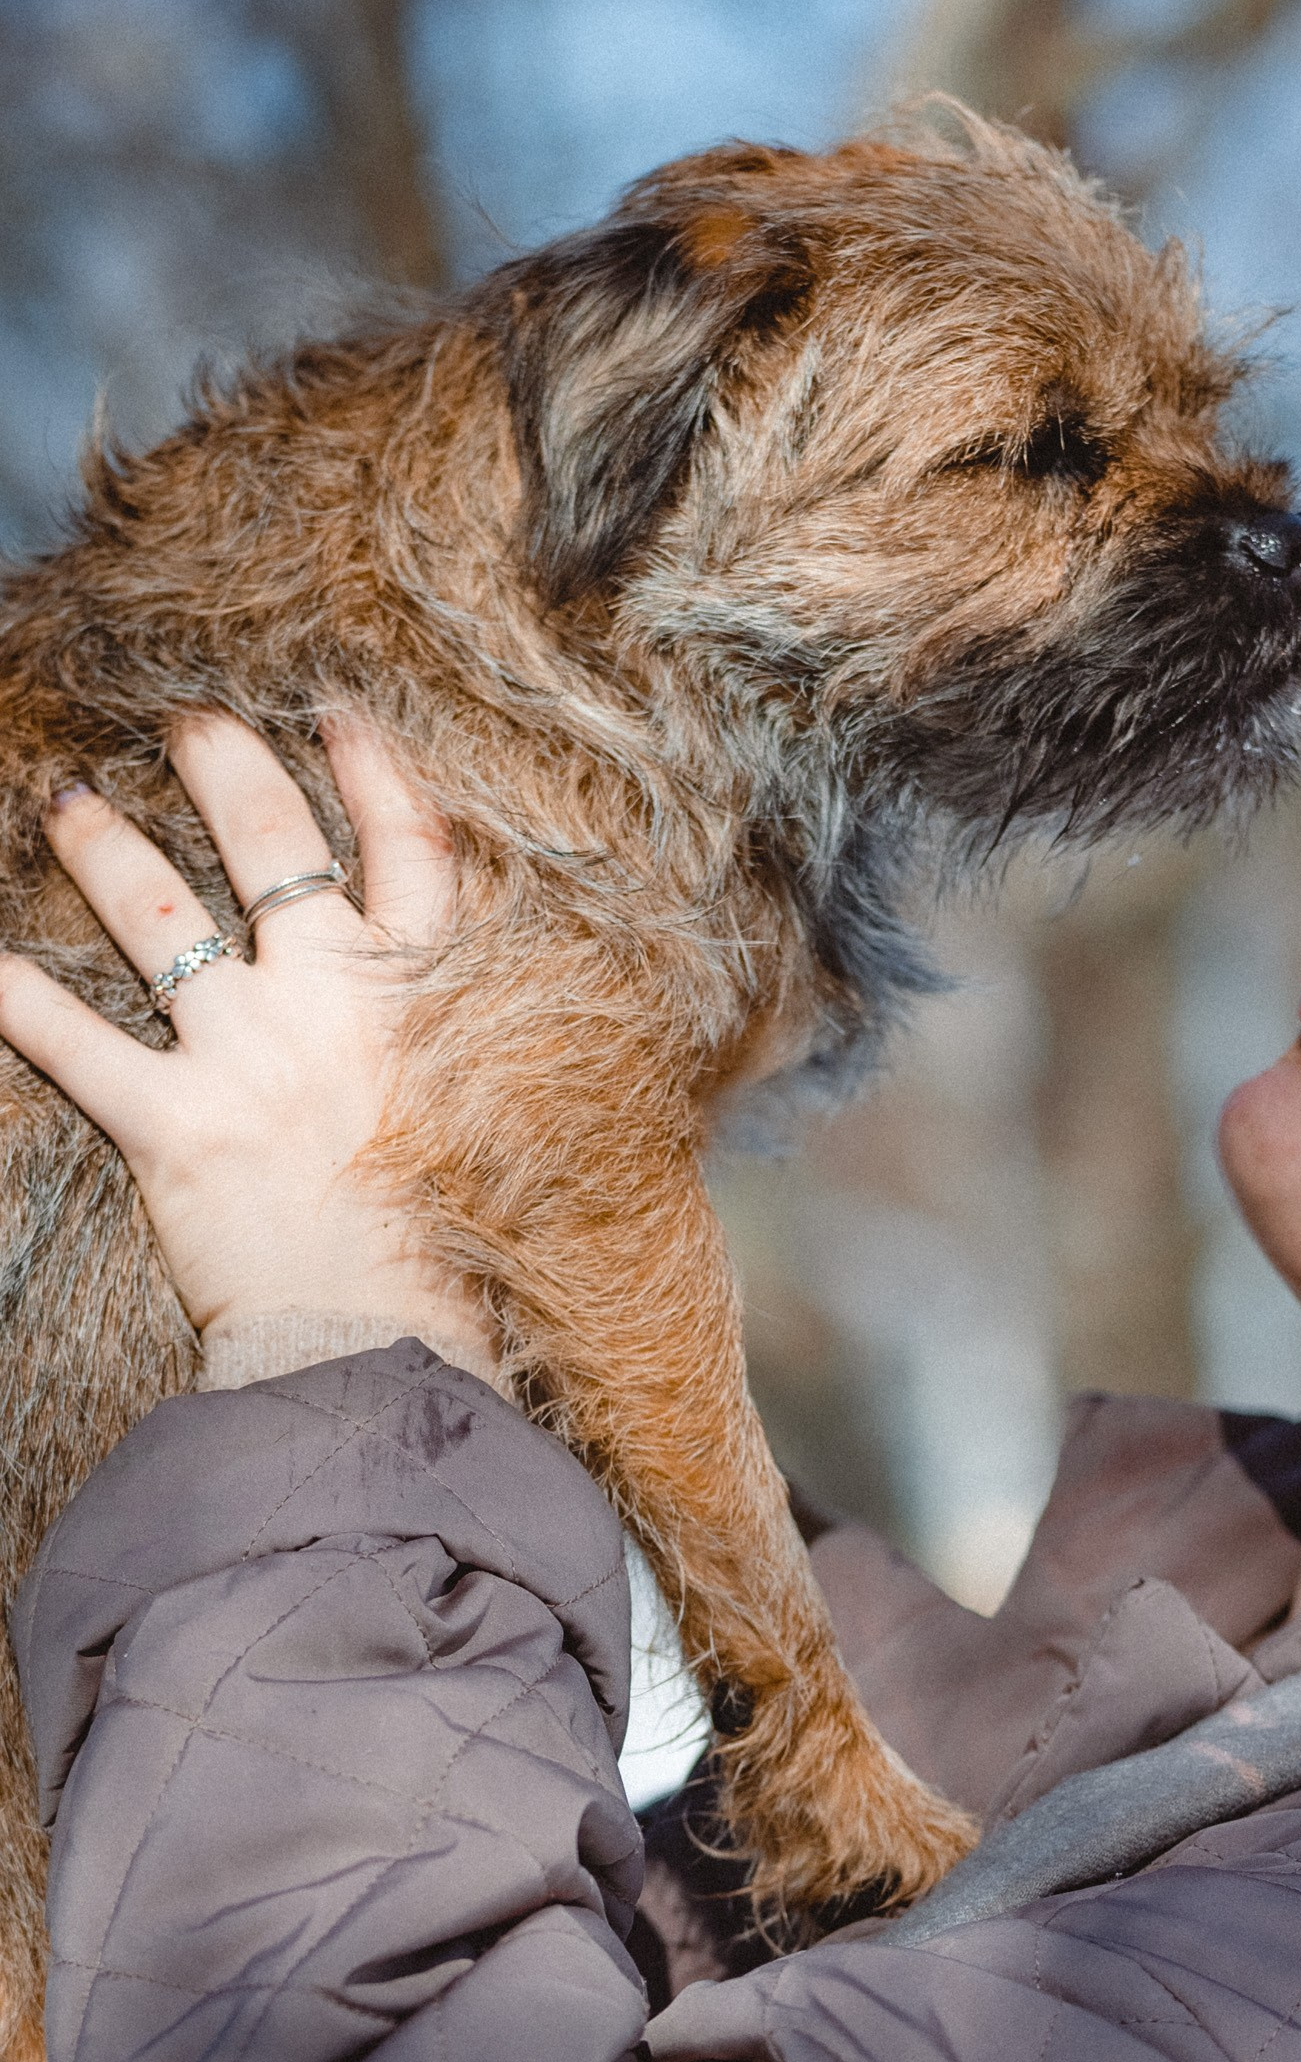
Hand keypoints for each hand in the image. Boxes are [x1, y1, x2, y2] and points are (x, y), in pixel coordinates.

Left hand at [0, 715, 496, 1375]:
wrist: (381, 1344)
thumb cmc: (453, 1254)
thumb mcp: (491, 1125)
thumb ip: (453, 1051)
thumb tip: (440, 1011)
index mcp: (420, 1000)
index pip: (408, 851)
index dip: (373, 774)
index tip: (339, 717)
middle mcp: (327, 1002)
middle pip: (271, 847)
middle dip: (222, 768)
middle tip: (188, 723)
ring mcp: (241, 1054)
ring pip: (156, 914)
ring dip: (99, 845)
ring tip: (61, 801)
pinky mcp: (168, 1125)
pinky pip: (69, 1040)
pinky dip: (12, 995)